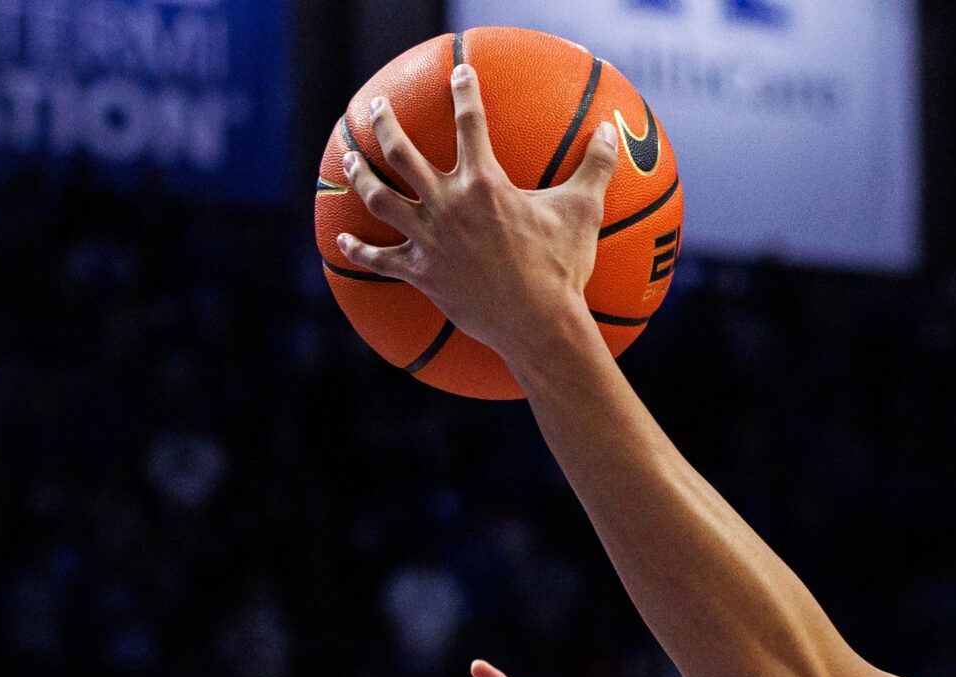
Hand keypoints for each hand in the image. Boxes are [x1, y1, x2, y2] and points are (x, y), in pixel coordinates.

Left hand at [335, 64, 615, 363]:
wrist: (539, 324)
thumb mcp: (584, 213)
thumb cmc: (563, 268)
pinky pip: (379, 259)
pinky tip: (344, 241)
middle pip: (402, 153)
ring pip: (379, 198)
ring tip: (351, 159)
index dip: (464, 91)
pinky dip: (359, 249)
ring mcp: (430, 239)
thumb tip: (612, 134)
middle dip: (385, 123)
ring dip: (360, 175)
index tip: (459, 73)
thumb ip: (596, 169)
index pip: (470, 122)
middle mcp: (448, 204)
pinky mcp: (422, 273)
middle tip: (377, 107)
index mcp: (485, 184)